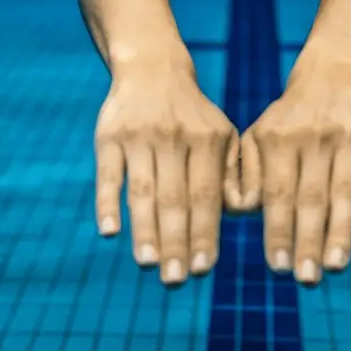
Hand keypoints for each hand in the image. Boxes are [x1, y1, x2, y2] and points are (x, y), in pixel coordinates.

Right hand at [94, 67, 239, 285]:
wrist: (152, 69)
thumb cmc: (193, 116)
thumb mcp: (222, 133)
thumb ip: (232, 172)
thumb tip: (243, 213)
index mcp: (206, 139)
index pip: (205, 195)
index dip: (204, 232)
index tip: (204, 270)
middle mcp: (173, 137)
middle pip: (174, 198)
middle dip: (175, 242)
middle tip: (175, 280)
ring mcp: (139, 136)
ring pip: (142, 190)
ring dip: (144, 230)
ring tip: (148, 264)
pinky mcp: (108, 136)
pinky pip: (108, 174)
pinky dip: (107, 203)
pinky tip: (110, 231)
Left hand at [239, 76, 350, 284]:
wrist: (331, 77)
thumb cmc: (287, 122)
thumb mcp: (258, 136)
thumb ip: (245, 173)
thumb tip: (239, 213)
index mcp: (279, 138)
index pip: (278, 193)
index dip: (278, 231)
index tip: (277, 269)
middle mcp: (314, 137)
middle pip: (312, 197)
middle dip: (309, 241)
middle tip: (306, 279)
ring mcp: (348, 139)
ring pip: (345, 192)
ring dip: (341, 232)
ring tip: (335, 268)